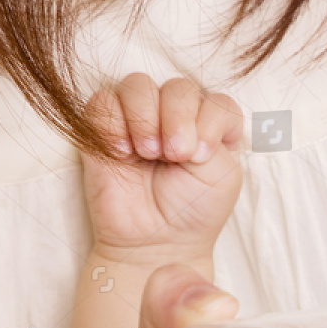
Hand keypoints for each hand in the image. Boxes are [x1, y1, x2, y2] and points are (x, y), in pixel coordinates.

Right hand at [82, 73, 243, 262]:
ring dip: (145, 117)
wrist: (154, 242)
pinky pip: (103, 101)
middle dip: (178, 118)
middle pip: (178, 88)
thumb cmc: (193, 211)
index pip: (218, 101)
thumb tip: (180, 115)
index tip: (201, 155)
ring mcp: (139, 120)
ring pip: (138, 85)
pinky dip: (112, 122)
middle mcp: (176, 118)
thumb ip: (213, 134)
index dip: (211, 120)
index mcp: (211, 128)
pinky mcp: (104, 128)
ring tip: (148, 153)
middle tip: (174, 155)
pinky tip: (121, 152)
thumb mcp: (223, 175)